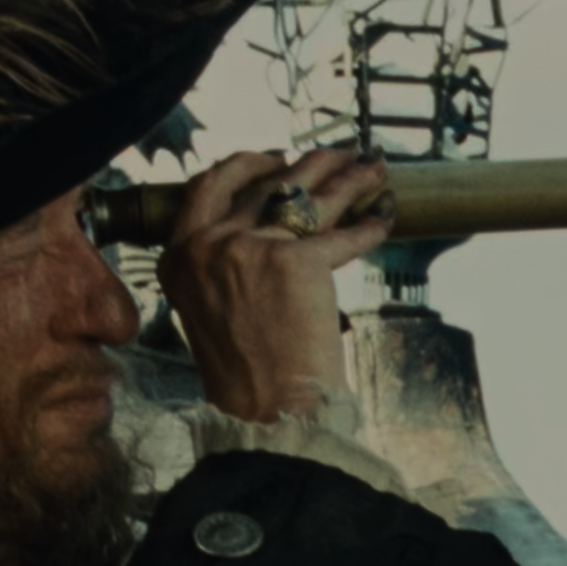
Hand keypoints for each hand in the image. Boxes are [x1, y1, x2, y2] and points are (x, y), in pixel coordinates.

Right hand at [159, 146, 395, 420]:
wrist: (267, 410)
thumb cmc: (246, 372)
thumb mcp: (209, 308)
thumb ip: (220, 265)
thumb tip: (258, 230)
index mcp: (179, 254)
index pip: (210, 184)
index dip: (248, 164)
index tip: (277, 157)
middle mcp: (210, 244)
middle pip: (268, 183)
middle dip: (311, 163)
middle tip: (340, 155)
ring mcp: (251, 248)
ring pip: (310, 197)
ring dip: (347, 177)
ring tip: (372, 167)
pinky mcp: (297, 261)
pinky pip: (344, 234)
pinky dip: (371, 223)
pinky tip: (387, 214)